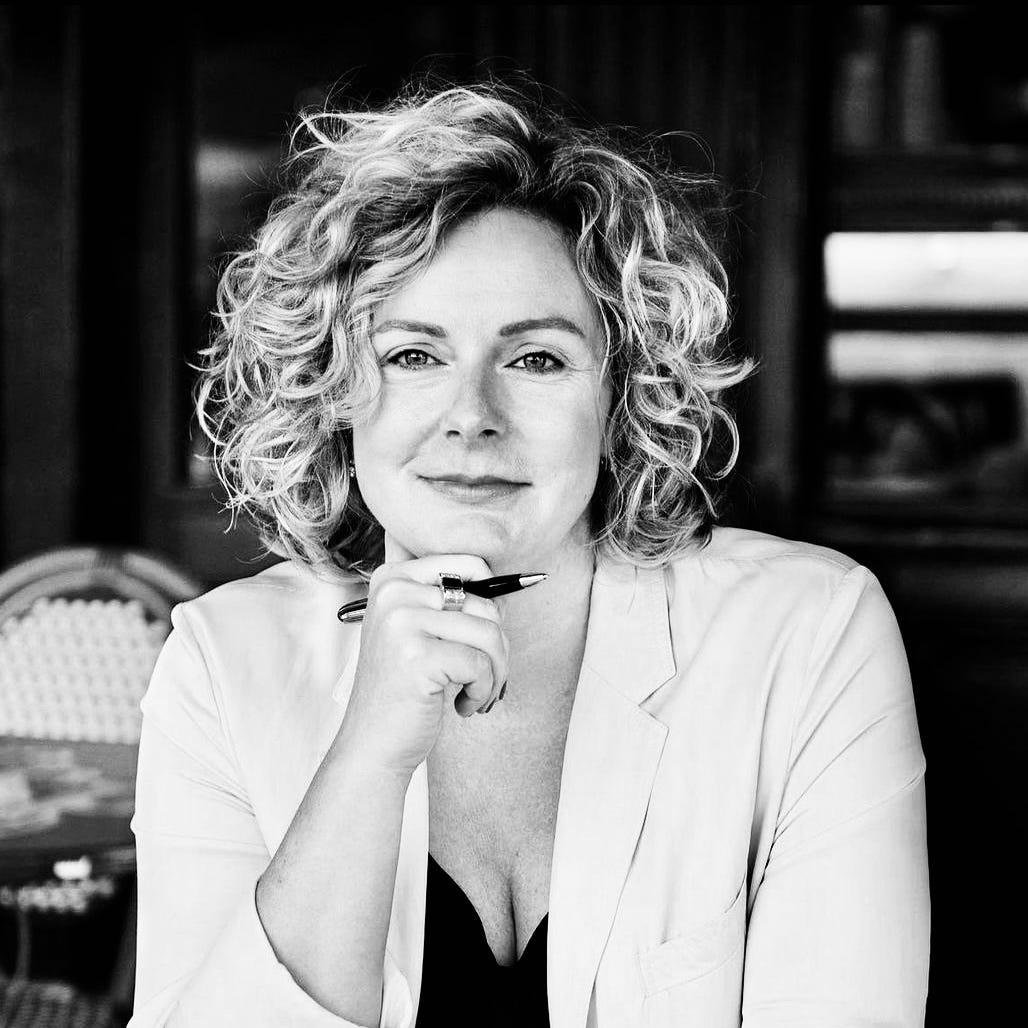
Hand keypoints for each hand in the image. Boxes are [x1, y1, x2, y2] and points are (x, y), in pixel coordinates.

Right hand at [335, 539, 509, 779]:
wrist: (373, 744)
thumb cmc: (405, 689)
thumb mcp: (417, 631)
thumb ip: (450, 601)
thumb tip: (509, 582)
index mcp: (393, 579)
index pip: (470, 565)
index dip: (493, 600)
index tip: (487, 636)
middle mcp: (394, 593)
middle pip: (486, 603)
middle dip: (499, 647)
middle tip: (486, 677)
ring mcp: (402, 622)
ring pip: (489, 633)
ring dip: (496, 673)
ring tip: (478, 693)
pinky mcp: (417, 655)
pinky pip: (480, 664)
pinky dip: (483, 690)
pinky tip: (464, 706)